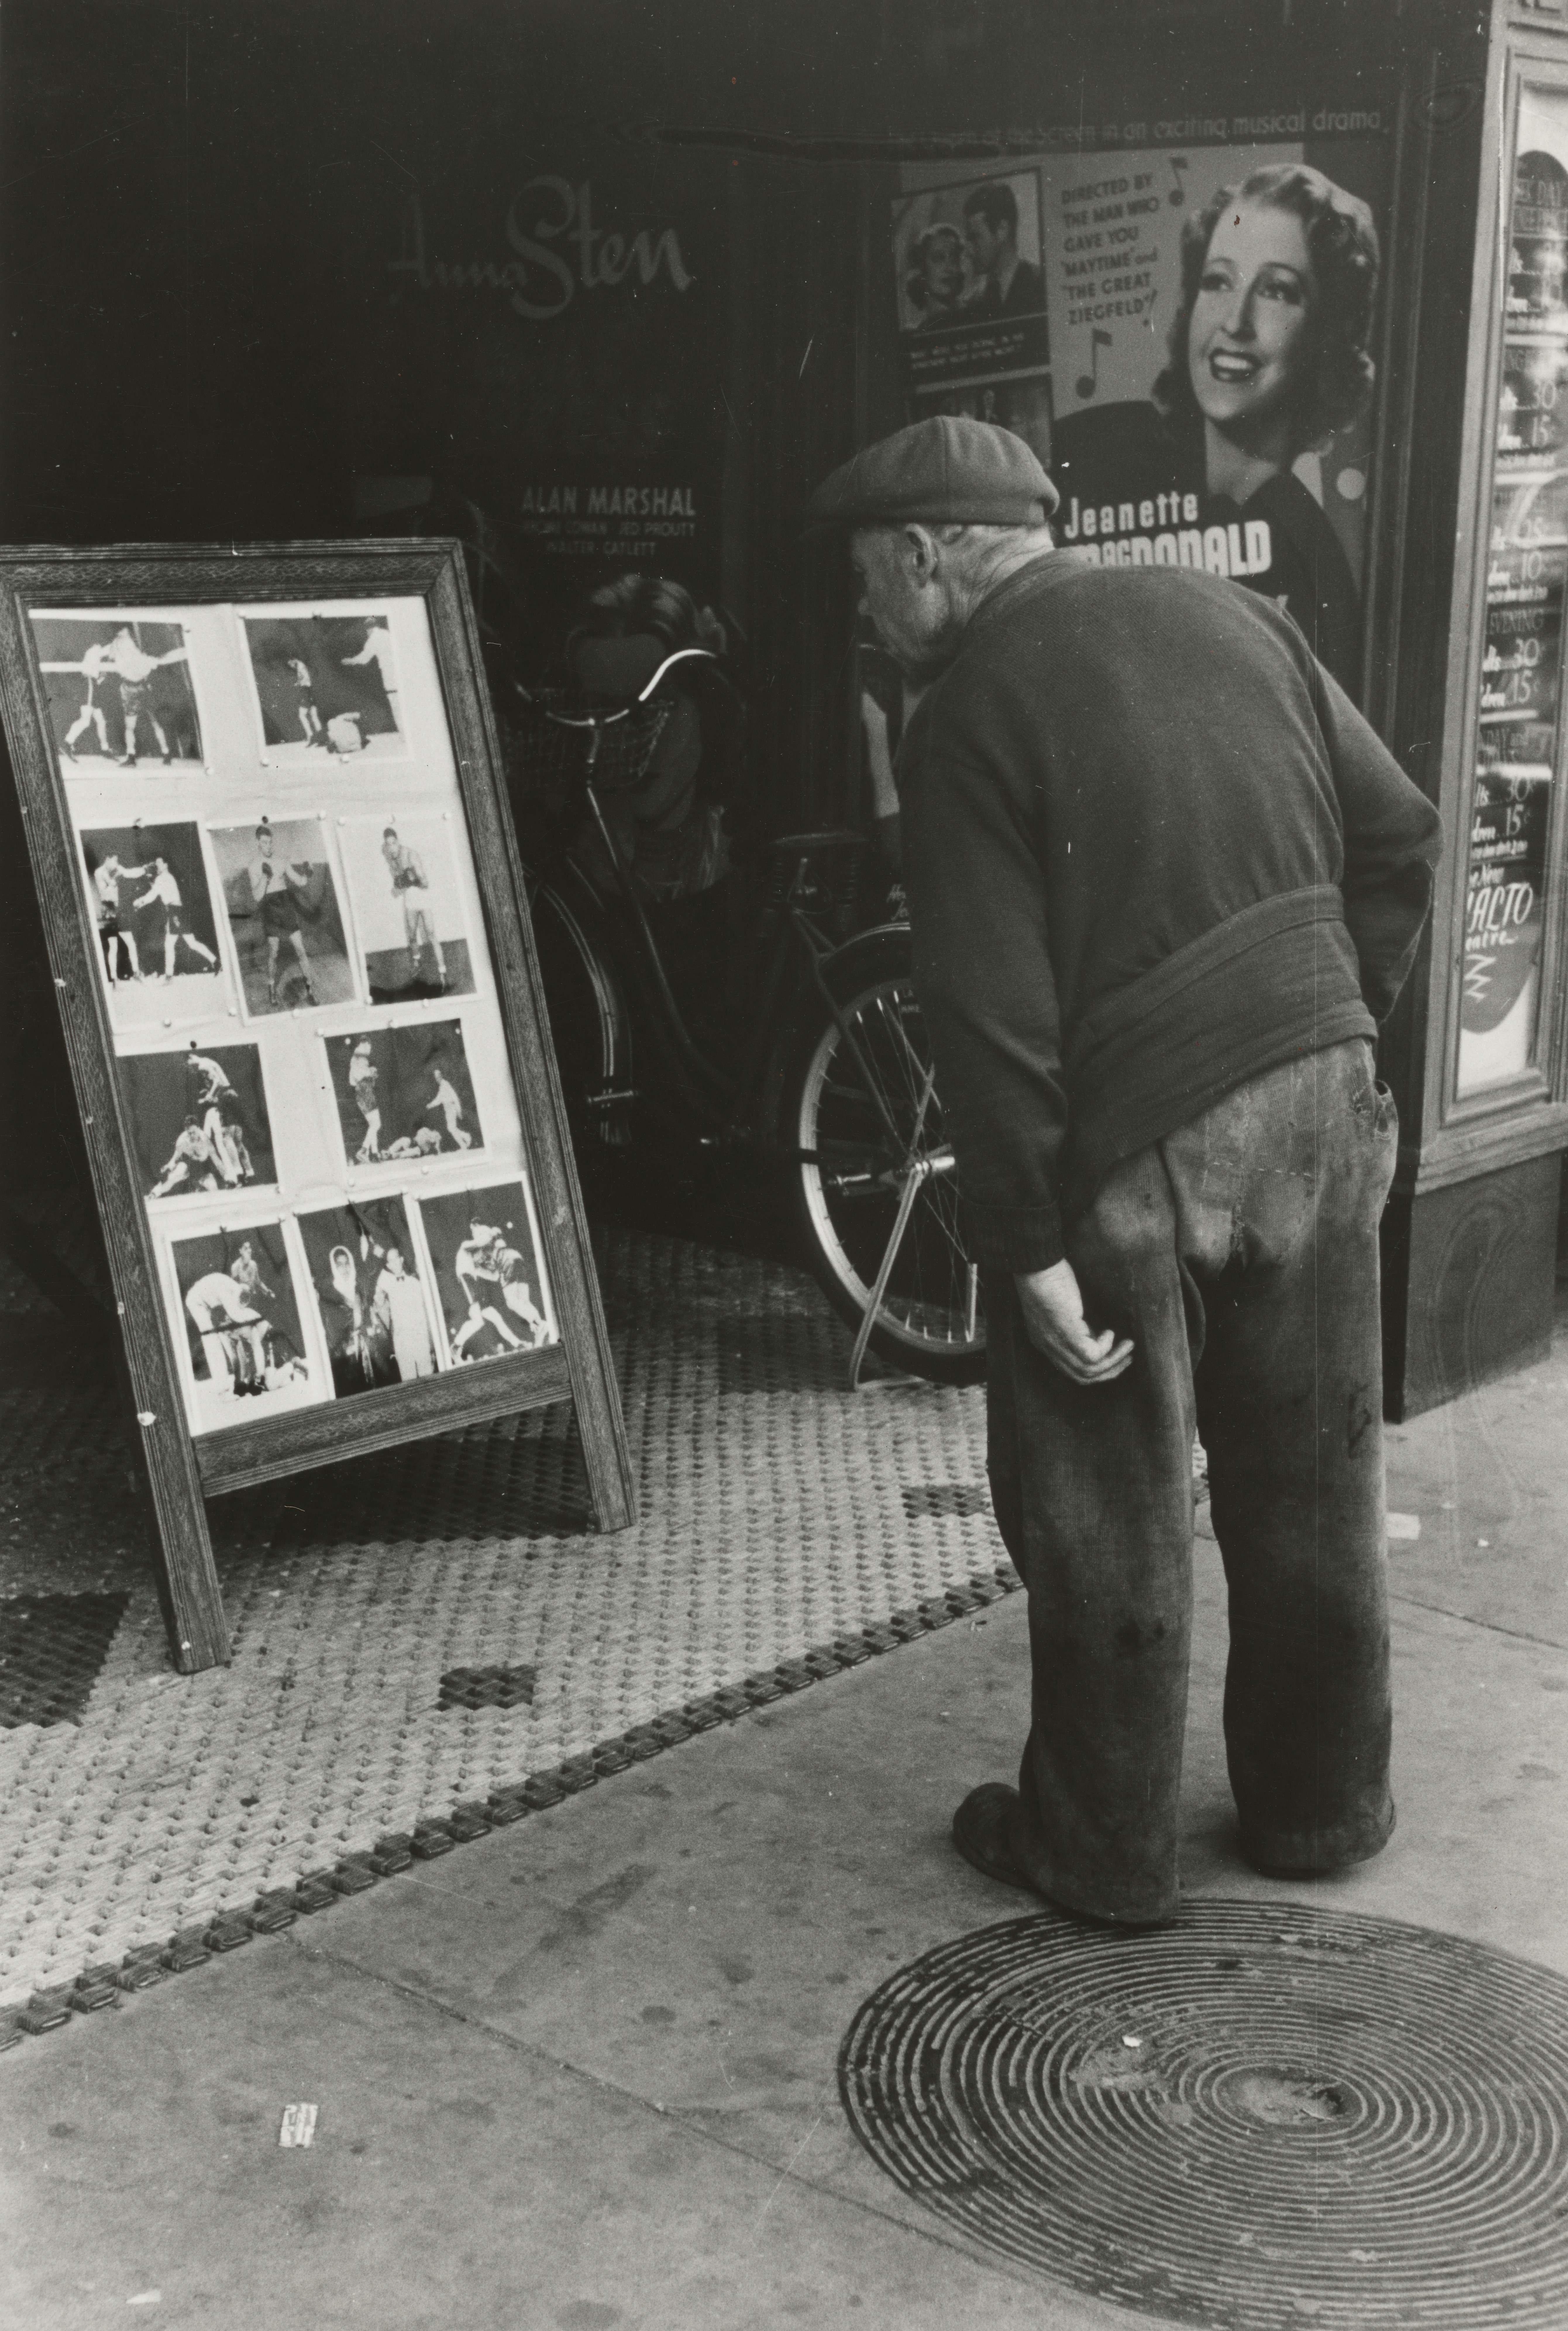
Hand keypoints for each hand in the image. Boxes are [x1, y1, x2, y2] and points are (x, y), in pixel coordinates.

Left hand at [1015, 1258, 1133, 1385]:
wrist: (1037, 1263)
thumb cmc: (1050, 1277)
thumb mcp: (1064, 1310)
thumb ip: (1077, 1326)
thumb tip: (1097, 1335)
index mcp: (1046, 1342)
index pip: (1072, 1371)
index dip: (1096, 1370)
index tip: (1116, 1359)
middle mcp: (1048, 1347)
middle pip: (1081, 1376)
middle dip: (1109, 1371)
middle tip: (1129, 1358)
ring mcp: (1056, 1341)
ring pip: (1088, 1370)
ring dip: (1113, 1361)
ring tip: (1128, 1346)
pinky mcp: (1066, 1332)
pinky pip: (1091, 1354)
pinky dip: (1105, 1347)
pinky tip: (1110, 1332)